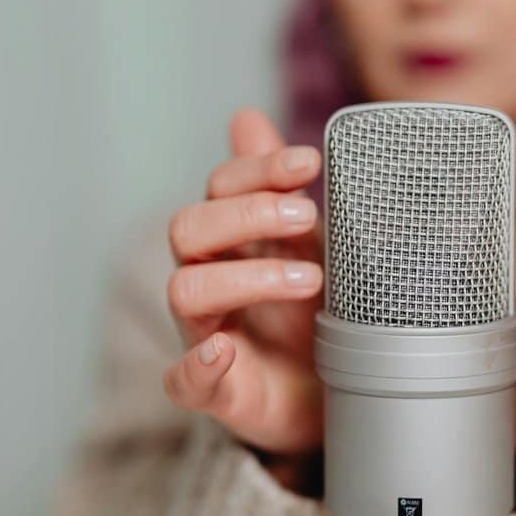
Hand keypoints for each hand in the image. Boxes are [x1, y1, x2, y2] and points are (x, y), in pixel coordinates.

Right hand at [163, 109, 325, 473]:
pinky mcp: (217, 391)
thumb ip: (279, 189)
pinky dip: (198, 364)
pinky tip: (224, 348)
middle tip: (308, 216)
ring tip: (309, 279)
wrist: (332, 399)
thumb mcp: (309, 246)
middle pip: (190, 227)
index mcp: (234, 241)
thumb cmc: (314, 315)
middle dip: (248, 213)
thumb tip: (245, 116)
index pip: (221, 188)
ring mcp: (207, 334)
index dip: (259, 169)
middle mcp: (211, 281)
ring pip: (186, 289)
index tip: (311, 162)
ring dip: (246, 277)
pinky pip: (183, 380)